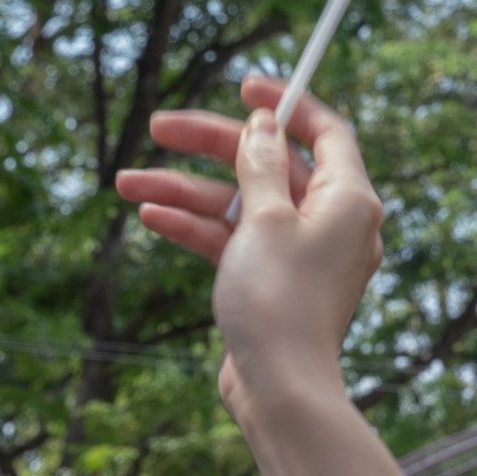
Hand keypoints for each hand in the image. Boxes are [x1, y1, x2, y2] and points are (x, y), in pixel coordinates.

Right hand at [111, 78, 381, 421]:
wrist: (279, 389)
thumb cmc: (280, 300)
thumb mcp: (264, 216)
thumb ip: (259, 163)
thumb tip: (264, 124)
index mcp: (348, 200)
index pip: (326, 132)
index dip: (287, 103)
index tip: (244, 86)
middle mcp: (331, 224)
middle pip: (268, 164)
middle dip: (211, 146)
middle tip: (158, 127)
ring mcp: (300, 254)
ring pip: (240, 203)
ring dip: (185, 191)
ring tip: (128, 183)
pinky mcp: (273, 281)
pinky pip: (233, 240)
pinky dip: (196, 228)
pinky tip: (152, 217)